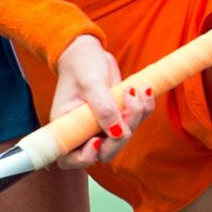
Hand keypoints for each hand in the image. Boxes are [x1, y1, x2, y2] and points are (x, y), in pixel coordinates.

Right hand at [51, 35, 151, 167]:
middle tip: (127, 106)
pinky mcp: (118, 117)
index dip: (85, 157)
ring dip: (135, 117)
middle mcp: (83, 132)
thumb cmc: (82, 65)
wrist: (89, 52)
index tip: (97, 139)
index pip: (70, 159)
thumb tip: (117, 132)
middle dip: (120, 136)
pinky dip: (144, 108)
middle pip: (104, 153)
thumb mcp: (92, 84)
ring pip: (123, 138)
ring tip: (133, 90)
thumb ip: (104, 109)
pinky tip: (144, 90)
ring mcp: (102, 127)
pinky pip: (135, 122)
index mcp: (67, 127)